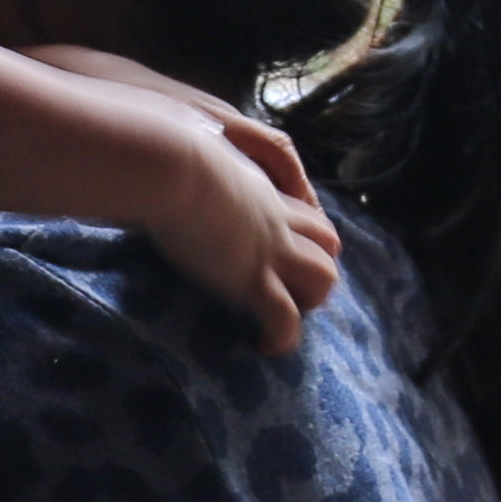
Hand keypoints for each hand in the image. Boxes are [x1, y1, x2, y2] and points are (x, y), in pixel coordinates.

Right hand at [146, 119, 342, 352]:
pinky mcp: (252, 279)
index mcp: (264, 194)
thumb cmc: (172, 155)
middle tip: (291, 291)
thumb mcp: (199, 159)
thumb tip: (179, 164)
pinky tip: (265, 346)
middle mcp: (277, 222)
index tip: (286, 254)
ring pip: (323, 278)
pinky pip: (284, 317)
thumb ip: (203, 170)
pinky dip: (282, 337)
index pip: (306, 216)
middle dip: (316, 271)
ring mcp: (270, 251)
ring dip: (309, 300)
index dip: (306, 238)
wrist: (174, 166)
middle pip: (328, 247)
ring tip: (284, 318)